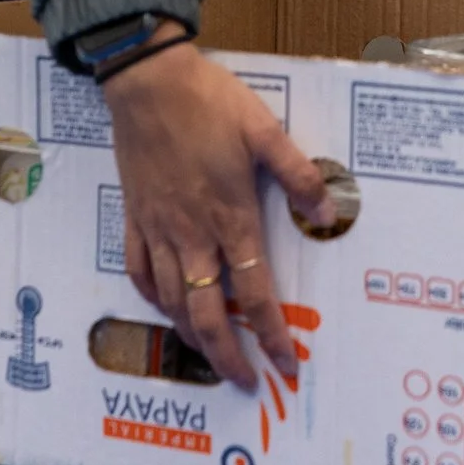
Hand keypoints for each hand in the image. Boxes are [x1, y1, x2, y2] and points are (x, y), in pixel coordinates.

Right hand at [103, 30, 335, 391]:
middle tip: (245, 383)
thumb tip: (328, 215)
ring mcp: (158, 228)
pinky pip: (137, 269)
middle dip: (228, 357)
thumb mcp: (265, 131)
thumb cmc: (210, 102)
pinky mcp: (134, 215)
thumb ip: (298, 175)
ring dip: (191, 335)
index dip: (272, 336)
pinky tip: (162, 306)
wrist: (148, 81)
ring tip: (209, 354)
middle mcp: (192, 234)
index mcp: (231, 218)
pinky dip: (151, 297)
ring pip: (170, 301)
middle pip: (207, 315)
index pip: (254, 294)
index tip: (286, 366)